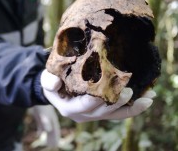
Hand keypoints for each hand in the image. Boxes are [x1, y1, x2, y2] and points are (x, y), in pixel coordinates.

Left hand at [30, 105, 59, 147]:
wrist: (36, 94)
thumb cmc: (41, 104)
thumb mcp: (44, 112)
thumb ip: (46, 121)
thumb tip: (49, 130)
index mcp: (53, 118)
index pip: (55, 129)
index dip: (56, 137)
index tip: (56, 145)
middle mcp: (50, 117)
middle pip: (52, 130)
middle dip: (53, 137)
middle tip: (53, 146)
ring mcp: (44, 116)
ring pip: (47, 128)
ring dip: (48, 135)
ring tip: (48, 143)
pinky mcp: (38, 115)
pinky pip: (40, 124)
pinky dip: (40, 129)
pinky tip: (39, 134)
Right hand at [41, 69, 155, 122]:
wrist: (57, 89)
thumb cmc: (53, 82)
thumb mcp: (46, 80)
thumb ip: (48, 81)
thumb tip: (54, 82)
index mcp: (70, 108)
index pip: (85, 105)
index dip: (98, 98)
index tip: (108, 88)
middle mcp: (84, 115)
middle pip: (104, 110)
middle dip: (118, 101)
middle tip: (131, 91)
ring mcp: (95, 115)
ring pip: (115, 114)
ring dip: (132, 106)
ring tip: (148, 97)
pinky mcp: (103, 112)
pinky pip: (119, 113)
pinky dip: (133, 107)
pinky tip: (146, 99)